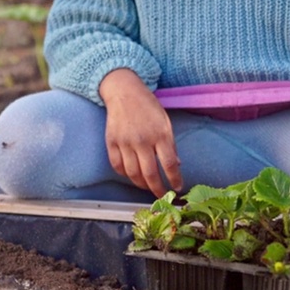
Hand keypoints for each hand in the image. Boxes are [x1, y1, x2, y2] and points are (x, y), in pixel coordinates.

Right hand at [99, 70, 182, 196]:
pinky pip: (117, 165)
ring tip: (147, 187)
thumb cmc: (148, 106)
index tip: (177, 188)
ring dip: (141, 184)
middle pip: (150, 173)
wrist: (124, 92)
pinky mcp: (111, 142)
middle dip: (157, 189)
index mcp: (160, 134)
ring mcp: (125, 142)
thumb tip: (175, 166)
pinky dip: (124, 174)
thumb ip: (170, 145)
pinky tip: (131, 175)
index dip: (174, 179)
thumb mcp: (165, 122)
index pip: (169, 164)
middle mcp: (142, 140)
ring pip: (132, 173)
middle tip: (162, 196)